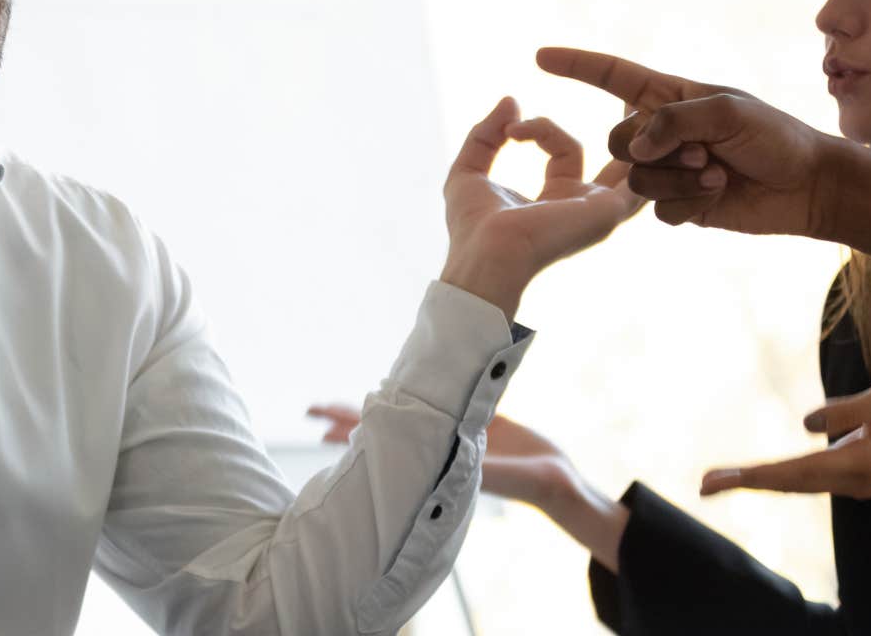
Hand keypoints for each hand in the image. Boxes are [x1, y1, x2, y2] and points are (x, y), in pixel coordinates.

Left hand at [307, 403, 630, 567]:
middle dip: (345, 418)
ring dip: (372, 407)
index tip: (321, 431)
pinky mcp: (468, 424)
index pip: (383, 444)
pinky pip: (430, 406)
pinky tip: (393, 386)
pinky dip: (411, 395)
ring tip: (341, 401)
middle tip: (309, 409)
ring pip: (401, 415)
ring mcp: (448, 436)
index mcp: (436, 461)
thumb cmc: (533, 482)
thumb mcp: (505, 474)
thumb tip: (456, 454)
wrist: (560, 484)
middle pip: (380, 428)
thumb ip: (482, 464)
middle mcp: (434, 448)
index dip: (352, 434)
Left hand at [438, 96, 641, 317]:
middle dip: (624, 127)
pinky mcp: (608, 209)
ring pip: (631, 164)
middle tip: (630, 93)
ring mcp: (599, 208)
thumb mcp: (468, 170)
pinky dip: (644, 151)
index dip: (539, 128)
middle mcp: (582, 204)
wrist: (486, 253)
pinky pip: (639, 178)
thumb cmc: (473, 226)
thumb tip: (510, 100)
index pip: (560, 147)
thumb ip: (485, 135)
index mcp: (554, 197)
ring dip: (639, 134)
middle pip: (610, 157)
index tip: (510, 130)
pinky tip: (645, 122)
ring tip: (645, 99)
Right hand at [535, 47, 832, 233]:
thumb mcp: (727, 112)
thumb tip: (634, 148)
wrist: (808, 188)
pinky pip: (654, 209)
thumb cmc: (776, 138)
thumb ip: (673, 121)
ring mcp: (668, 170)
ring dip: (678, 180)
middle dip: (653, 151)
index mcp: (671, 98)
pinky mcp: (678, 204)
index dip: (576, 66)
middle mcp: (663, 132)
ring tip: (717, 175)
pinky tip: (719, 195)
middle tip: (701, 154)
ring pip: (634, 179)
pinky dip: (686, 204)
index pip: (613, 77)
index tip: (540, 56)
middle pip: (615, 140)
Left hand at [700, 364, 870, 499]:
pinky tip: (751, 476)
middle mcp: (858, 478)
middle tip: (704, 485)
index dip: (762, 475)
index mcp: (866, 460)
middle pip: (793, 482)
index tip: (728, 480)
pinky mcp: (853, 472)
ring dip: (757, 482)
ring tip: (714, 482)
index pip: (803, 470)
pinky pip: (807, 477)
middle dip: (747, 483)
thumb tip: (808, 423)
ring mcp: (856, 479)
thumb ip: (852, 410)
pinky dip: (776, 476)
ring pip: (798, 483)